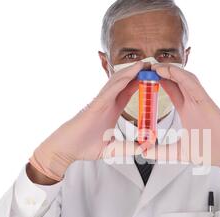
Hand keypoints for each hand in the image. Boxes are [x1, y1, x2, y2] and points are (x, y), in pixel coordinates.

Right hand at [29, 61, 145, 181]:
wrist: (67, 149)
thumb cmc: (85, 146)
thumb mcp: (113, 148)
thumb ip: (128, 148)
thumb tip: (143, 150)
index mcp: (112, 109)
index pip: (128, 92)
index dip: (140, 83)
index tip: (153, 77)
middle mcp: (107, 102)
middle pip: (124, 83)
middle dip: (137, 73)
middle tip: (152, 65)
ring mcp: (100, 102)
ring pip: (117, 82)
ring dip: (130, 72)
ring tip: (144, 64)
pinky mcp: (94, 106)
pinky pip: (109, 91)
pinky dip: (120, 82)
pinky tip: (130, 75)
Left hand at [144, 64, 219, 189]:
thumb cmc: (211, 151)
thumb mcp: (178, 152)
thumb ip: (160, 152)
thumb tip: (144, 152)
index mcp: (188, 110)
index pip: (171, 90)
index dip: (160, 81)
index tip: (145, 78)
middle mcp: (193, 101)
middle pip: (176, 80)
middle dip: (161, 72)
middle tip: (146, 68)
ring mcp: (200, 100)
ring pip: (184, 78)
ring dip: (169, 70)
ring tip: (153, 67)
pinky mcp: (206, 101)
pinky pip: (192, 84)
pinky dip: (180, 76)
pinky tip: (167, 71)